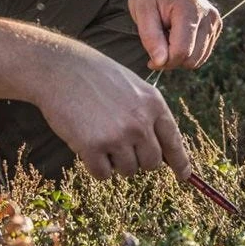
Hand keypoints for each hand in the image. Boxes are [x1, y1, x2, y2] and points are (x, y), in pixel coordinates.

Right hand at [32, 36, 191, 180]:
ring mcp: (117, 136)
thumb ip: (149, 115)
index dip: (180, 163)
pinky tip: (87, 143)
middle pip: (151, 163)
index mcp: (153, 104)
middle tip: (120, 144)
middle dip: (138, 160)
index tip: (183, 176)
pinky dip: (96, 166)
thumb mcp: (133, 88)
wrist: (61, 69)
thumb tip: (163, 153)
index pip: (174, 142)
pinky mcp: (93, 147)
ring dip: (115, 162)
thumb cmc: (97, 77)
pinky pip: (103, 174)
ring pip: (128, 171)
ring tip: (101, 136)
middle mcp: (140, 122)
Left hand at [128, 0, 221, 70]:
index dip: (164, 61)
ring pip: (198, 60)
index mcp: (189, 9)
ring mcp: (214, 21)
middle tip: (157, 48)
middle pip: (192, 59)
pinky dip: (189, 53)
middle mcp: (208, 15)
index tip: (150, 59)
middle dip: (172, 60)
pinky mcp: (216, 26)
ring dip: (180, 57)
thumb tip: (161, 62)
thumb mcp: (141, 12)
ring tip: (167, 40)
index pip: (182, 51)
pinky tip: (177, 39)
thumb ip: (150, 37)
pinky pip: (203, 54)